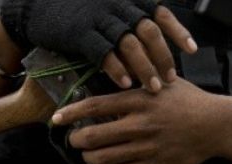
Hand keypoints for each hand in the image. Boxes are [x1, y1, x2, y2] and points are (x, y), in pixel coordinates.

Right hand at [0, 1, 195, 91]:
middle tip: (170, 79)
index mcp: (128, 1)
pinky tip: (126, 84)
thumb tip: (152, 47)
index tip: (192, 50)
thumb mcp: (106, 9)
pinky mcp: (82, 33)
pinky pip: (104, 53)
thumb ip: (129, 22)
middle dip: (162, 57)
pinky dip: (117, 69)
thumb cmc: (77, 11)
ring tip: (152, 88)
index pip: (160, 14)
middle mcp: (118, 6)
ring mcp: (100, 19)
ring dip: (144, 67)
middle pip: (150, 32)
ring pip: (130, 44)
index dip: (178, 32)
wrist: (39, 6)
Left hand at [51, 79, 217, 163]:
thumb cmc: (190, 102)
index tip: (57, 119)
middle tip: (74, 140)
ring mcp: (146, 146)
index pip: (95, 106)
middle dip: (77, 140)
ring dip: (90, 158)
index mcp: (139, 100)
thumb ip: (137, 86)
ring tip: (89, 155)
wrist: (216, 125)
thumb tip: (112, 87)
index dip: (71, 113)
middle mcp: (139, 124)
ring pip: (103, 158)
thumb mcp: (162, 83)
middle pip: (93, 136)